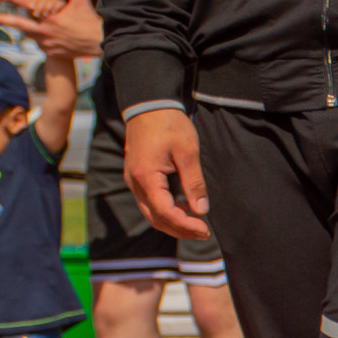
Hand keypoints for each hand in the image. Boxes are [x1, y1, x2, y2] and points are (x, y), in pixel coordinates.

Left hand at [0, 0, 101, 58]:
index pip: (26, 4)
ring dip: (25, 29)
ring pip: (29, 35)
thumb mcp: (82, 1)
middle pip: (18, 24)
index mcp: (50, 17)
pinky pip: (41, 45)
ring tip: (22, 26)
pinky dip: (40, 39)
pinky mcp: (53, 53)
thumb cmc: (91, 22)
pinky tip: (47, 37)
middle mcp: (45, 30)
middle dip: (0, 20)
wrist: (101, 45)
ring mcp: (48, 43)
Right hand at [121, 107, 209, 238]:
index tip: (205, 229)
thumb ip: (194, 183)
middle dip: (180, 230)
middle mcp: (134, 182)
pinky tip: (184, 209)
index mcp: (146, 176)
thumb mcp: (188, 152)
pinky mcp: (136, 177)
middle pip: (155, 218)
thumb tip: (201, 210)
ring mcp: (133, 180)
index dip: (185, 225)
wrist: (149, 105)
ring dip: (173, 223)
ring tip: (196, 224)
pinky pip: (149, 203)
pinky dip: (166, 212)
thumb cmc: (169, 124)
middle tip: (204, 232)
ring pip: (150, 213)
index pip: (165, 212)